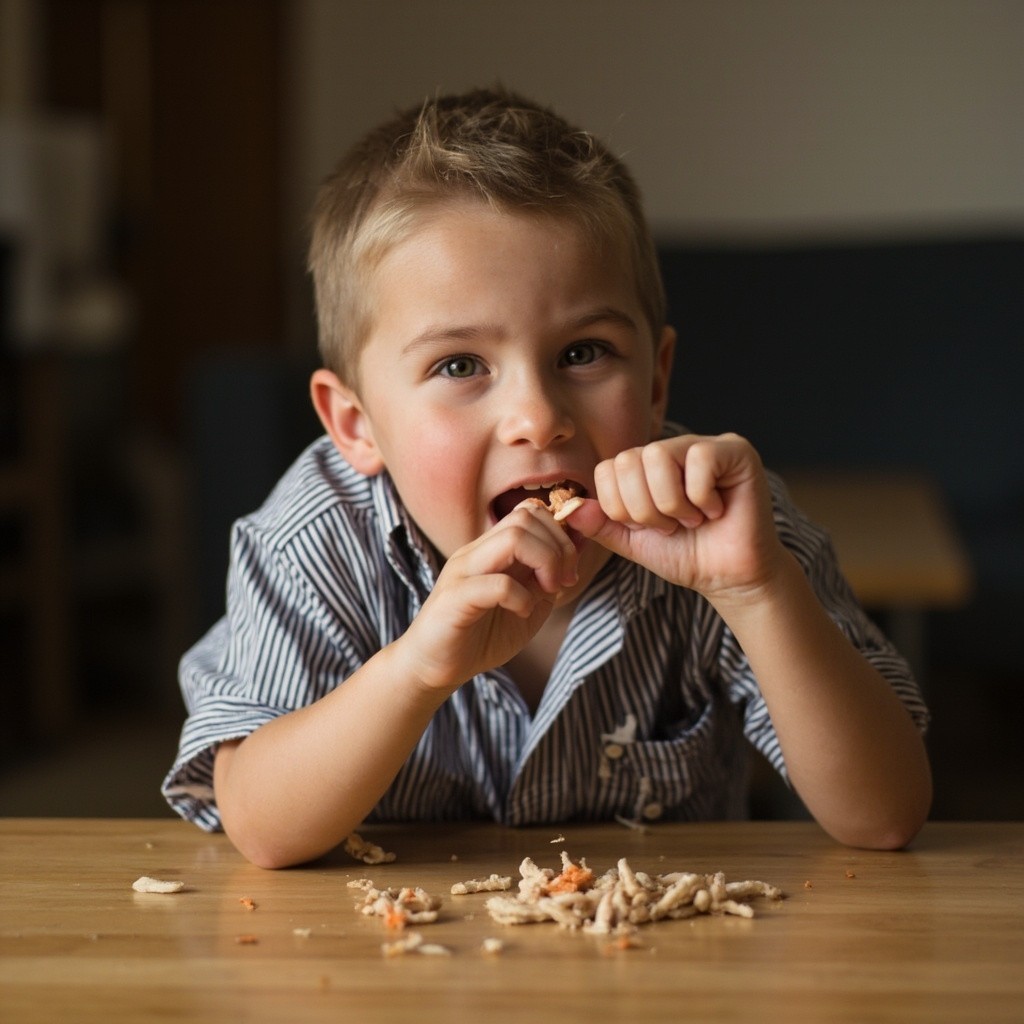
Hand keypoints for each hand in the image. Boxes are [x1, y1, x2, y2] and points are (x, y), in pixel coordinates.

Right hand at [397, 502, 578, 692]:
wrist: (434, 667)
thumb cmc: (480, 637)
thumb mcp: (527, 607)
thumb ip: (547, 582)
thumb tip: (574, 555)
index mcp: (492, 549)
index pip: (530, 512)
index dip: (561, 534)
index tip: (570, 570)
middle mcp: (476, 552)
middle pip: (525, 517)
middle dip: (558, 546)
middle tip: (564, 581)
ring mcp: (463, 572)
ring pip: (513, 538)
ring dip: (545, 563)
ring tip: (548, 591)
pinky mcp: (455, 598)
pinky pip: (498, 584)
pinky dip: (522, 597)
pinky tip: (523, 612)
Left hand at [569, 433, 786, 603]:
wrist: (728, 577)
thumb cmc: (684, 555)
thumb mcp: (633, 542)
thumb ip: (601, 524)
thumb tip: (568, 507)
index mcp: (644, 467)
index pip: (608, 468)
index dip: (621, 507)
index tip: (648, 527)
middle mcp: (671, 449)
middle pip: (629, 460)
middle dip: (644, 508)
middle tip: (672, 526)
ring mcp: (703, 446)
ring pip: (658, 456)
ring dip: (672, 504)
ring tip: (693, 519)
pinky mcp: (735, 450)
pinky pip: (699, 459)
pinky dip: (701, 497)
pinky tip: (717, 510)